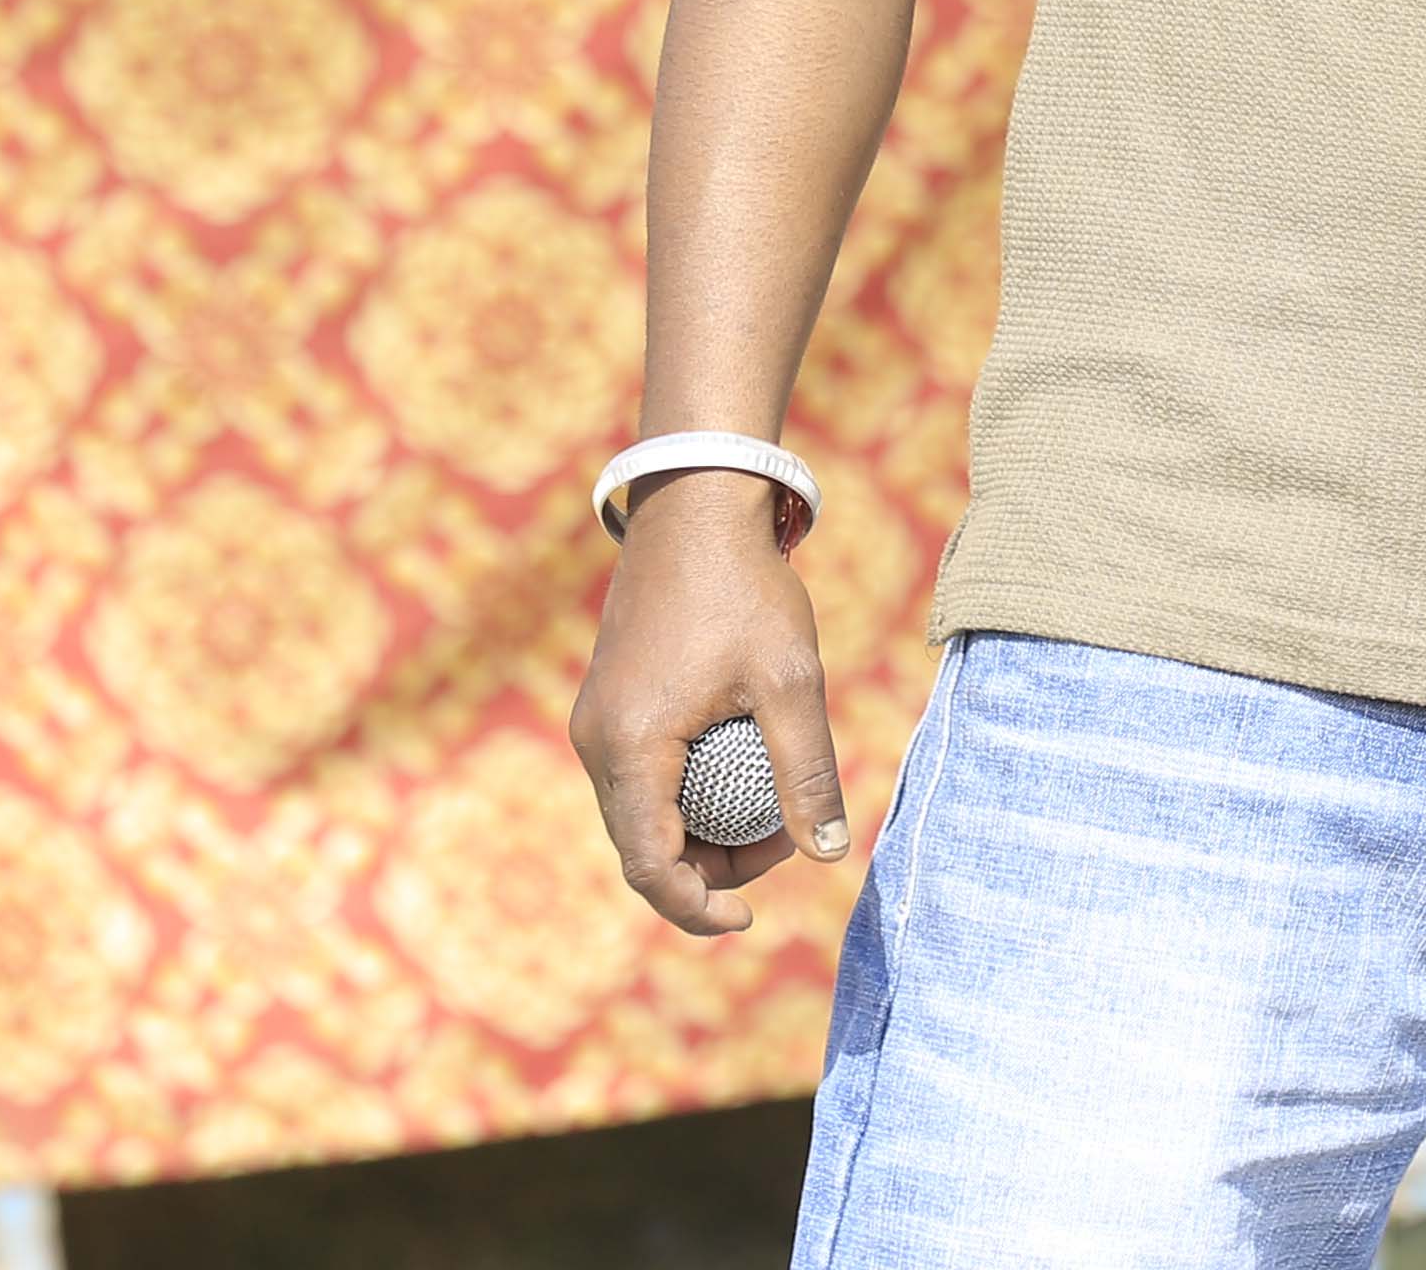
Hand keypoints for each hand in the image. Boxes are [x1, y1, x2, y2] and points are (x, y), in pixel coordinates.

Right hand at [570, 473, 850, 933]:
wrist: (696, 507)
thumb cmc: (746, 590)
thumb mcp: (790, 682)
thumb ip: (805, 771)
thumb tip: (829, 854)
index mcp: (630, 748)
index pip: (650, 867)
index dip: (698, 906)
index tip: (750, 918)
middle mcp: (597, 743)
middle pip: (641, 848)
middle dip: (709, 869)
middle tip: (786, 845)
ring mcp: (596, 723)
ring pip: (639, 815)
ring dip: (699, 833)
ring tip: (774, 812)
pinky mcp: (609, 704)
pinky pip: (639, 778)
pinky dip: (684, 796)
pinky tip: (741, 775)